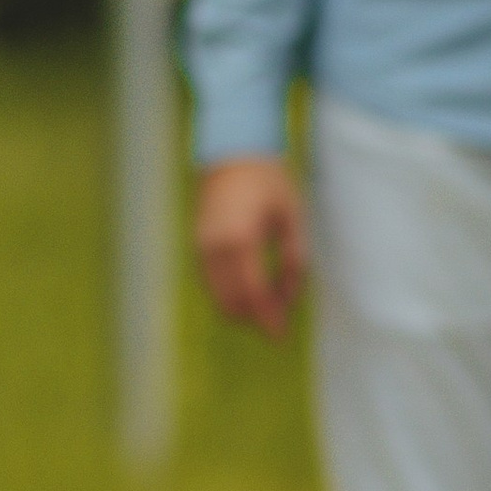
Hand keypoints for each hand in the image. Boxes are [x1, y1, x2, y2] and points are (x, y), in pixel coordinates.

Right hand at [195, 156, 309, 336]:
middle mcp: (216, 246)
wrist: (234, 154)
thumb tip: (289, 299)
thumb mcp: (293, 218)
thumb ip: (293, 261)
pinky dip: (230, 294)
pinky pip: (211, 283)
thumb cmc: (270, 183)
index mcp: (242, 238)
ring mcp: (202, 246)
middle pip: (233, 301)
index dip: (268, 318)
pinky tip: (252, 290)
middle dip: (256, 318)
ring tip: (270, 303)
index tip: (281, 336)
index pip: (254, 293)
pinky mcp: (197, 245)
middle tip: (280, 323)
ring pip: (218, 296)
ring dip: (242, 308)